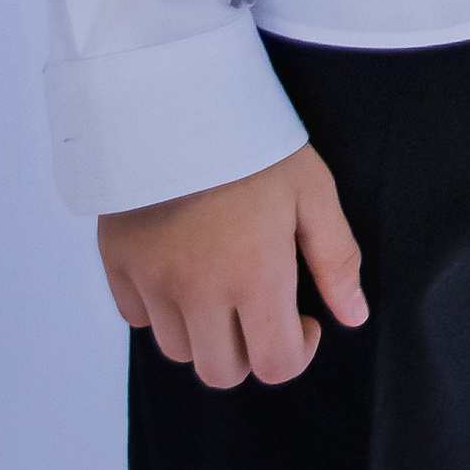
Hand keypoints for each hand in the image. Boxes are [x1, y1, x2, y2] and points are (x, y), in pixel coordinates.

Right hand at [97, 144, 368, 388]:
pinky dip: (161, 307)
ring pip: (177, 351)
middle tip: (261, 305)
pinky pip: (138, 316)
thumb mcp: (313, 190)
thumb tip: (352, 316)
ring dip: (205, 332)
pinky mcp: (117, 263)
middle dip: (250, 351)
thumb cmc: (254, 141)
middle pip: (221, 372)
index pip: (275, 366)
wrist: (178, 97)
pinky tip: (182, 265)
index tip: (303, 318)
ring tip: (221, 281)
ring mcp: (151, 281)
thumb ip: (336, 259)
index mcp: (254, 276)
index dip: (296, 353)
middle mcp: (198, 291)